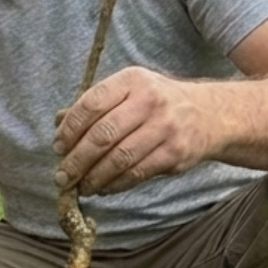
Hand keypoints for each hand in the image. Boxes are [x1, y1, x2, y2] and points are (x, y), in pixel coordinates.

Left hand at [53, 67, 212, 195]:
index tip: (57, 147)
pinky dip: (115, 184)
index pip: (91, 103)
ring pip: (119, 159)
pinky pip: (136, 173)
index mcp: (132, 80)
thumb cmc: (159, 103)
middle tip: (62, 177)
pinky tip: (103, 188)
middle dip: (77, 160)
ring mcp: (165, 127)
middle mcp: (149, 100)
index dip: (69, 129)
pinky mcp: (175, 153)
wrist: (210, 114)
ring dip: (94, 177)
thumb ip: (95, 105)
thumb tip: (58, 123)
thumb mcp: (130, 91)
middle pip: (102, 135)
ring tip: (81, 187)